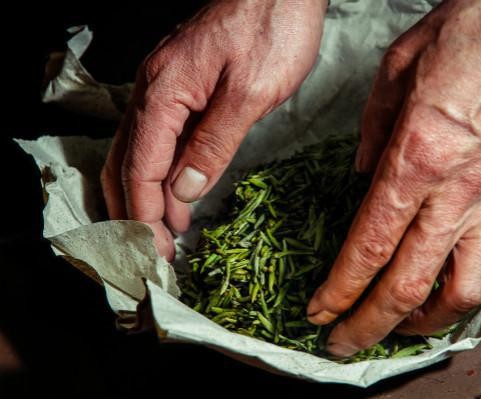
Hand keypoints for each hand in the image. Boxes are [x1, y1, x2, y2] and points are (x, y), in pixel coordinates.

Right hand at [101, 0, 326, 259]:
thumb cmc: (272, 27)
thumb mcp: (250, 92)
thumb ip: (215, 143)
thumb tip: (186, 190)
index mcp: (164, 92)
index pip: (140, 167)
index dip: (145, 214)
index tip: (157, 251)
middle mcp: (154, 90)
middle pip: (126, 162)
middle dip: (136, 211)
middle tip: (156, 251)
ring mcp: (166, 88)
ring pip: (139, 152)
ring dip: (147, 195)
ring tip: (164, 232)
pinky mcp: (184, 88)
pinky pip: (161, 138)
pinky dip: (162, 171)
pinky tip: (177, 192)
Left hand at [307, 0, 480, 356]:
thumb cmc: (469, 35)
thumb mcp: (397, 70)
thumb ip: (371, 131)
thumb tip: (361, 174)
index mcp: (415, 158)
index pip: (369, 247)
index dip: (340, 290)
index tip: (320, 310)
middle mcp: (454, 193)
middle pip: (407, 286)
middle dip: (369, 325)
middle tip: (344, 343)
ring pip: (460, 291)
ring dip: (423, 322)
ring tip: (396, 328)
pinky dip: (466, 286)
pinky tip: (447, 287)